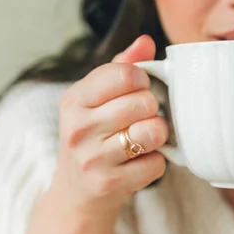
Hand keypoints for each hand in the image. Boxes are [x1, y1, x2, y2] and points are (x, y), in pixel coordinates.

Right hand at [54, 35, 167, 217]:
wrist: (77, 192)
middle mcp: (78, 128)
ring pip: (152, 132)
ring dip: (158, 134)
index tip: (140, 89)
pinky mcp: (108, 184)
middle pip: (143, 102)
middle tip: (144, 117)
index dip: (143, 79)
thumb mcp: (97, 98)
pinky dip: (156, 162)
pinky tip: (141, 161)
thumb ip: (122, 66)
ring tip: (146, 137)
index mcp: (74, 99)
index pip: (125, 74)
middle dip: (153, 108)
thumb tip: (146, 41)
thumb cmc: (94, 134)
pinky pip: (156, 164)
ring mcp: (91, 158)